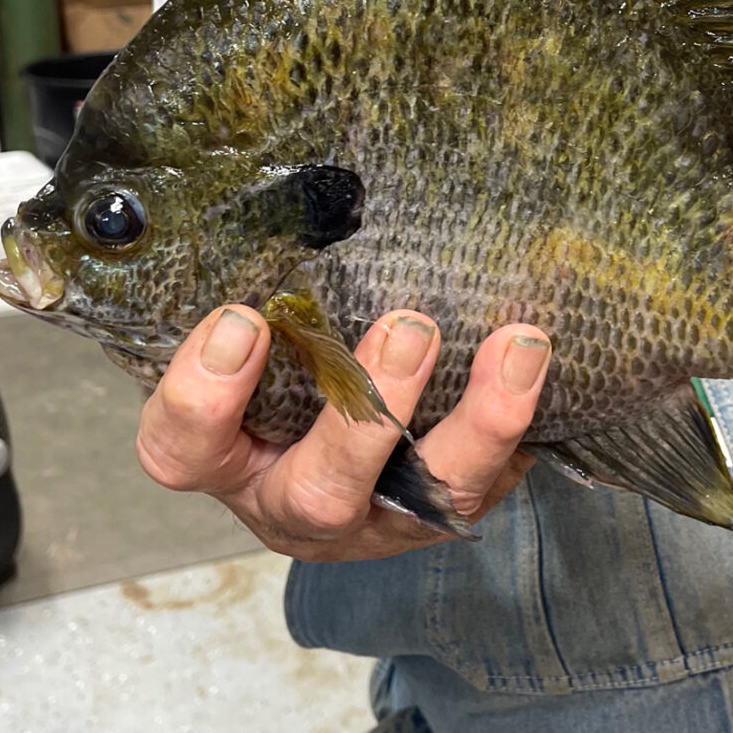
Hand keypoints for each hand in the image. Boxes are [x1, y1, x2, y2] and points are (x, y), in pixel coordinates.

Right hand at [136, 303, 549, 560]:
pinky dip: (524, 426)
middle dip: (369, 414)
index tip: (244, 319)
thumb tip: (305, 211)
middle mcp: (298, 507)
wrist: (352, 473)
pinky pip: (496, 480)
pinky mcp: (449, 514)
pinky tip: (547, 368)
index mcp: (229, 463)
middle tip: (411, 327)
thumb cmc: (285, 393)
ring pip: (433, 494)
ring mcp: (381, 521)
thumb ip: (269, 316)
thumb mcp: (256, 360)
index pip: (184, 448)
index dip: (205, 395)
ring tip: (518, 344)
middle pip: (321, 489)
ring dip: (481, 419)